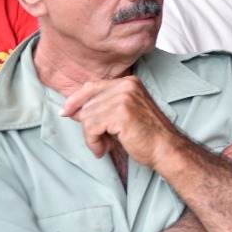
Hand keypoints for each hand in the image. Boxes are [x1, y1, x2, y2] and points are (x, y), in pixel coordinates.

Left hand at [59, 76, 182, 166]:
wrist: (166, 149)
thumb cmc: (147, 135)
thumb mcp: (125, 113)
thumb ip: (102, 107)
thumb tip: (72, 110)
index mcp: (128, 82)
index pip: (92, 86)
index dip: (76, 100)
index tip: (65, 112)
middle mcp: (126, 86)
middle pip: (87, 104)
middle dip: (89, 126)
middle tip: (101, 141)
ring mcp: (124, 98)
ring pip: (87, 116)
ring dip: (91, 136)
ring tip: (104, 146)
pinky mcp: (120, 114)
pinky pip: (91, 127)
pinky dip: (93, 142)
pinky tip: (103, 149)